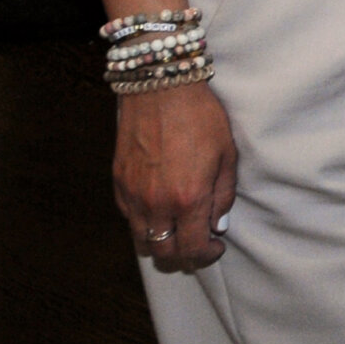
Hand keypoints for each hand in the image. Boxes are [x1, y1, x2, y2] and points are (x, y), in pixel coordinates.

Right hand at [115, 80, 236, 273]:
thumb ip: (223, 195)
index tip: (215, 248)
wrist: (160, 88)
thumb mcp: (226, 154)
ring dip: (161, 242)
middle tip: (198, 243)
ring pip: (141, 239)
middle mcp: (156, 203)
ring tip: (178, 229)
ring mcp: (132, 195)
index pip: (192, 248)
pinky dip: (144, 221)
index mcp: (188, 199)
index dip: (206, 255)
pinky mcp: (118, 183)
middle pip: (163, 252)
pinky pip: (129, 217)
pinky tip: (160, 208)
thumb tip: (217, 224)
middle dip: (183, 255)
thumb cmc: (200, 117)